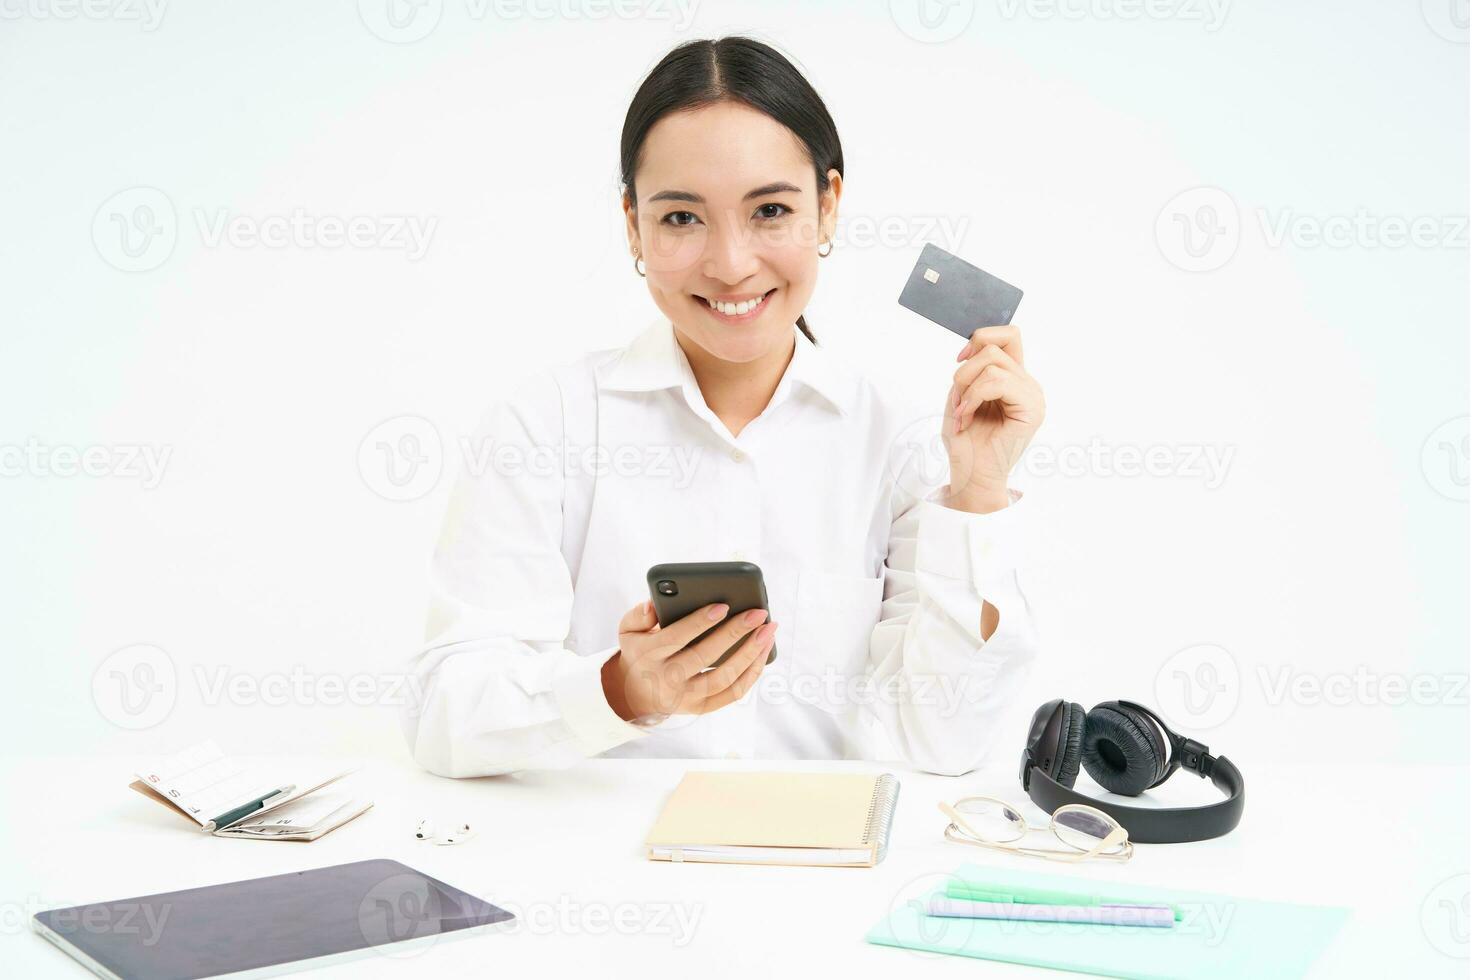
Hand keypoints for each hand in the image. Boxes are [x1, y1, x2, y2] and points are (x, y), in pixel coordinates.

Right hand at [601, 600, 776, 722]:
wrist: (637, 692)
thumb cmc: (641, 651)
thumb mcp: (628, 631)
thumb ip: (637, 615)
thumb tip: (653, 606)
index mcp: (648, 656)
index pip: (675, 638)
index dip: (699, 623)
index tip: (723, 606)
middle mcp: (667, 680)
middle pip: (704, 658)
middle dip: (735, 634)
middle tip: (759, 613)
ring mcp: (686, 698)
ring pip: (724, 679)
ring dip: (751, 654)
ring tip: (769, 630)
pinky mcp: (702, 707)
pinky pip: (733, 693)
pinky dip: (752, 673)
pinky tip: (764, 651)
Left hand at [944, 324, 1044, 507]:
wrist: (971, 475)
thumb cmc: (966, 442)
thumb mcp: (960, 396)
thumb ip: (971, 370)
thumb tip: (974, 346)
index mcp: (1015, 379)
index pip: (1009, 335)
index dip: (980, 338)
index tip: (959, 360)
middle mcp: (1028, 384)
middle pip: (994, 346)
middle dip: (964, 371)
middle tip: (959, 401)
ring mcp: (1033, 396)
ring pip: (993, 363)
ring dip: (967, 388)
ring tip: (963, 413)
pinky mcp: (1032, 409)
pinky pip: (997, 382)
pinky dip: (973, 397)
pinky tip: (967, 417)